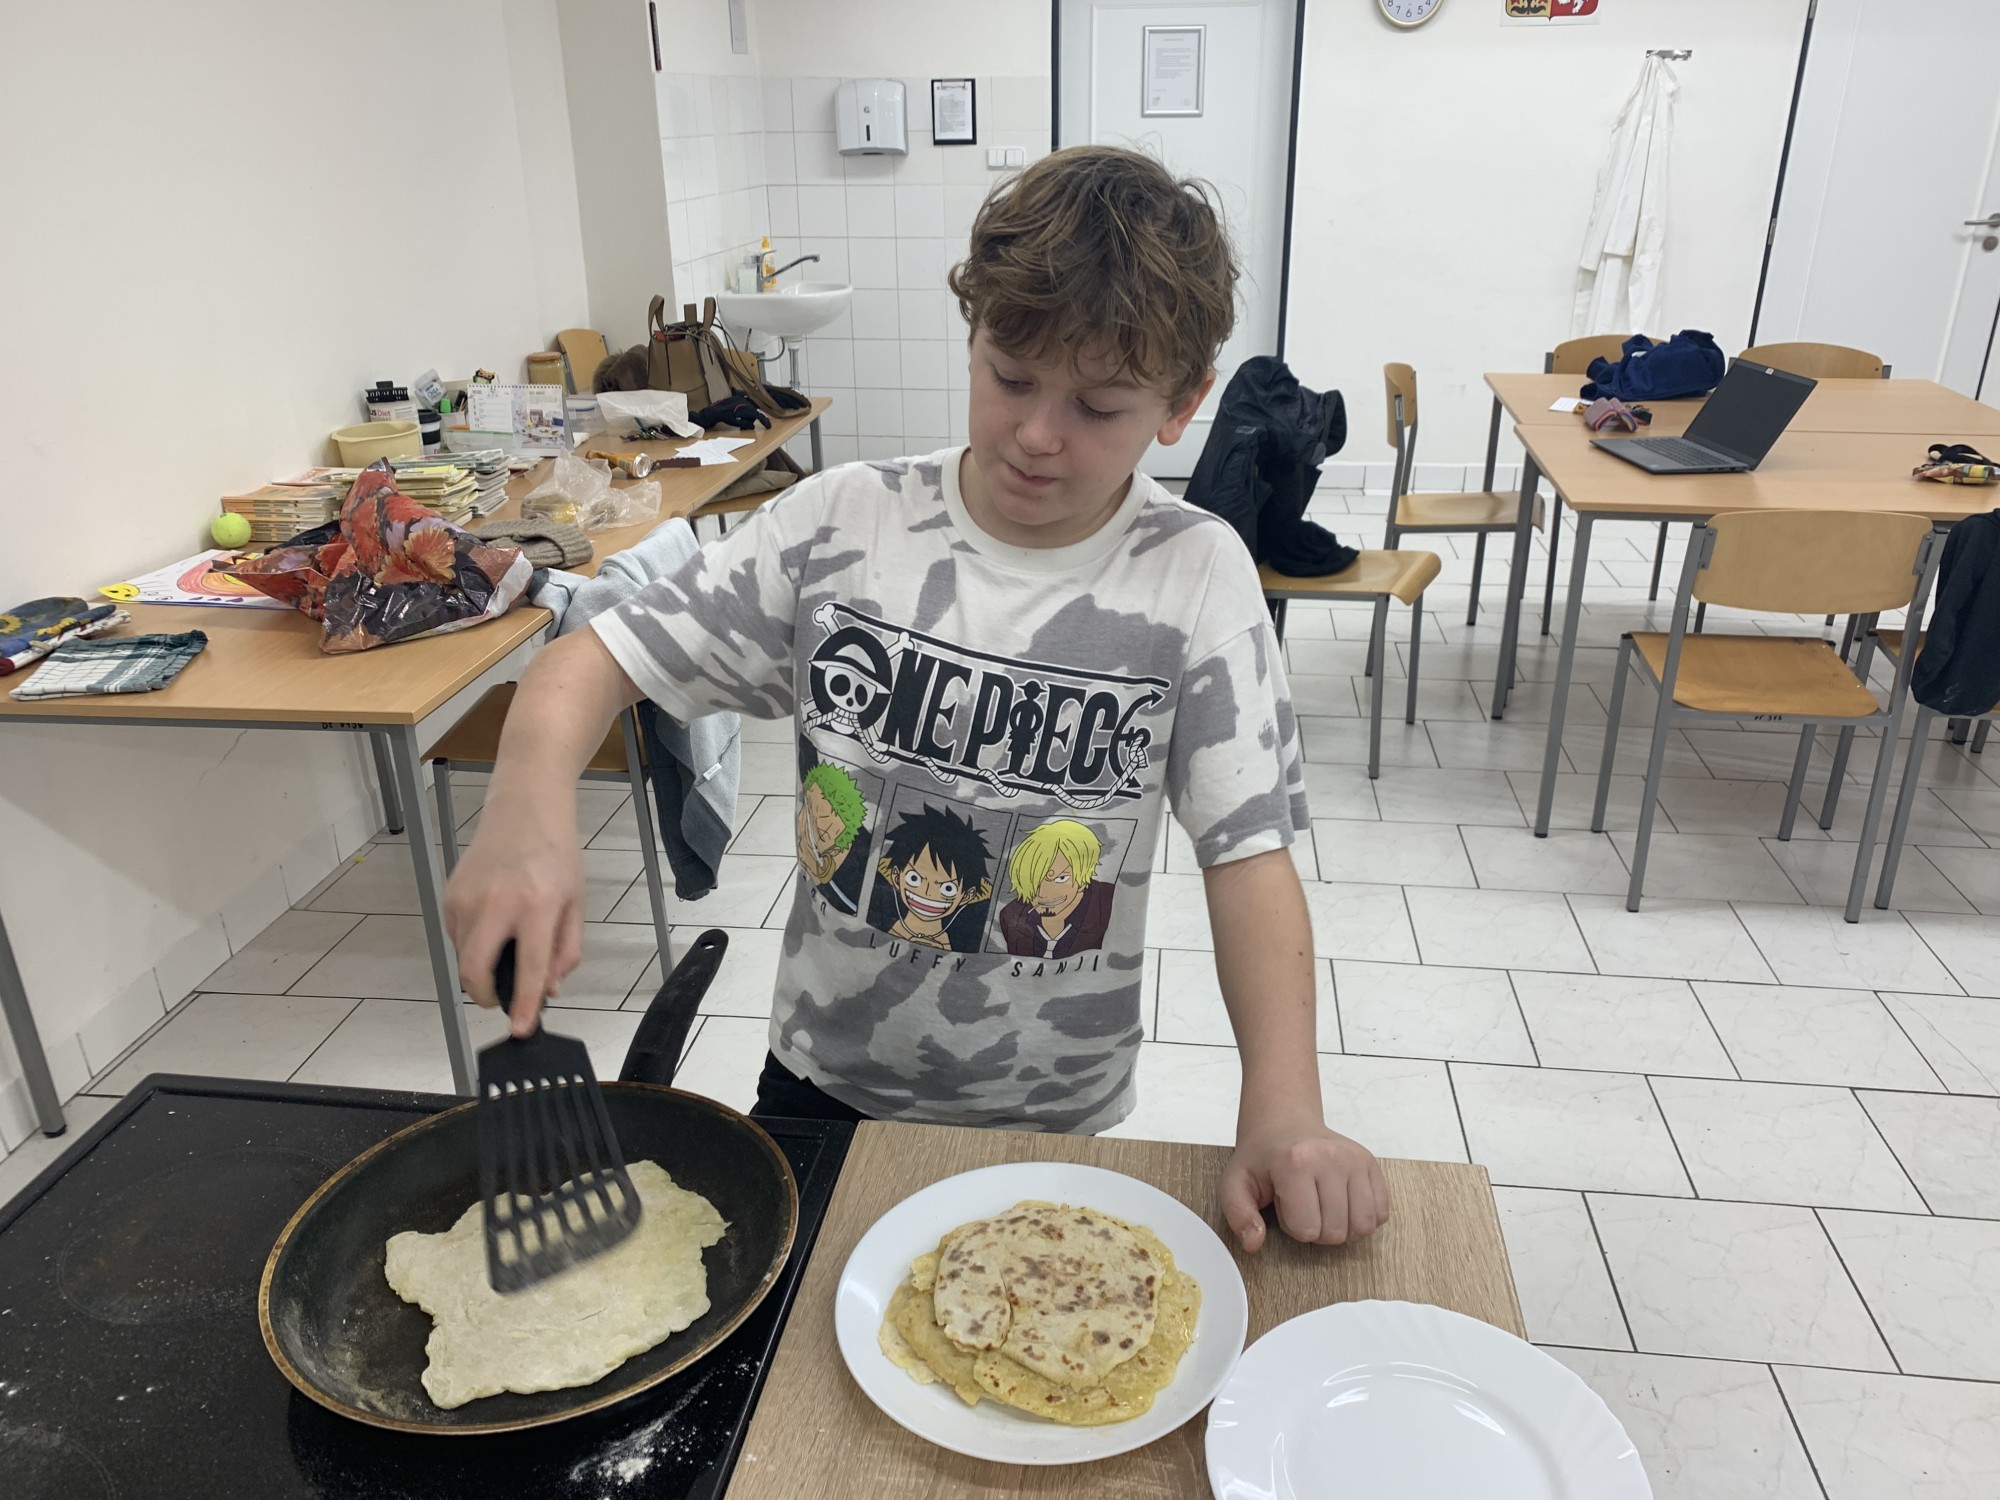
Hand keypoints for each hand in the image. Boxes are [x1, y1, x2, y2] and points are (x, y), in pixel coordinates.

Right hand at [443, 790, 584, 1037]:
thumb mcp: (575, 904)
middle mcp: (496, 901)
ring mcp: (466, 898)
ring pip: (464, 957)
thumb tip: (548, 990)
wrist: (524, 812)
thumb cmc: (556, 857)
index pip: (528, 966)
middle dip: (485, 996)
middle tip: (501, 998)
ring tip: (507, 943)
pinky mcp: (449, 896)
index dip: (523, 1004)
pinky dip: (473, 945)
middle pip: (474, 970)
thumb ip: (565, 951)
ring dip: (482, 967)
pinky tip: (493, 924)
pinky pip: (457, 938)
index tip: (520, 1029)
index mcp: (536, 904)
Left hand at [1221, 1117, 1390, 1251]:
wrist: (1284, 1124)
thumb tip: (1254, 1243)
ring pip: (1363, 1226)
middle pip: (1336, 1232)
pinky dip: (1363, 1217)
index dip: (1293, 1226)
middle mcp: (1331, 1157)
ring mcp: (1355, 1159)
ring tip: (1323, 1206)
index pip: (1306, 1230)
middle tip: (1304, 1205)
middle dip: (1317, 1230)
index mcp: (1295, 1162)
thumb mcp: (1236, 1184)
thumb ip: (1238, 1215)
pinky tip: (1342, 1203)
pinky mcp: (1371, 1163)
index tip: (1284, 1204)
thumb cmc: (1262, 1158)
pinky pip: (1381, 1213)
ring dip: (1342, 1227)